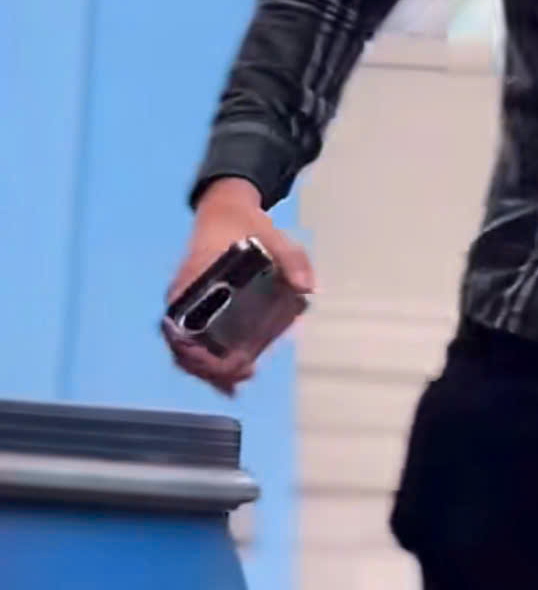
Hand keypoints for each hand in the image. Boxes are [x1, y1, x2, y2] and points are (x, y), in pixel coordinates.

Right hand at [163, 178, 314, 395]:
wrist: (226, 211)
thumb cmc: (247, 225)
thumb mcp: (274, 236)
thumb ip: (292, 259)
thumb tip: (305, 287)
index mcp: (194, 280)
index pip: (181, 327)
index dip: (200, 355)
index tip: (232, 364)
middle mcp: (183, 296)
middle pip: (184, 347)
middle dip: (210, 368)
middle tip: (244, 373)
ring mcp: (186, 303)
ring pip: (187, 349)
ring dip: (209, 369)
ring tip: (239, 379)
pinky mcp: (195, 308)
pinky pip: (194, 340)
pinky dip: (209, 360)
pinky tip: (232, 374)